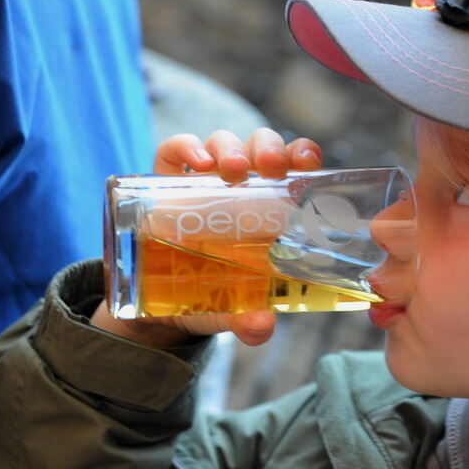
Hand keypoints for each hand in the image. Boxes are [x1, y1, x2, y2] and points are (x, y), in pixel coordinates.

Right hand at [90, 128, 322, 347]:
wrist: (159, 306)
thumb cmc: (213, 296)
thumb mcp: (232, 310)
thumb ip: (248, 320)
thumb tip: (261, 327)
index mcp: (270, 208)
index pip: (293, 167)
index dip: (302, 154)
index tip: (309, 161)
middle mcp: (241, 186)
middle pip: (261, 147)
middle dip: (270, 149)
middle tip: (271, 168)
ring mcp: (203, 180)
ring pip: (224, 142)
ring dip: (232, 148)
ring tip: (233, 170)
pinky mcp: (165, 179)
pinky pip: (175, 149)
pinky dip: (187, 147)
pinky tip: (197, 163)